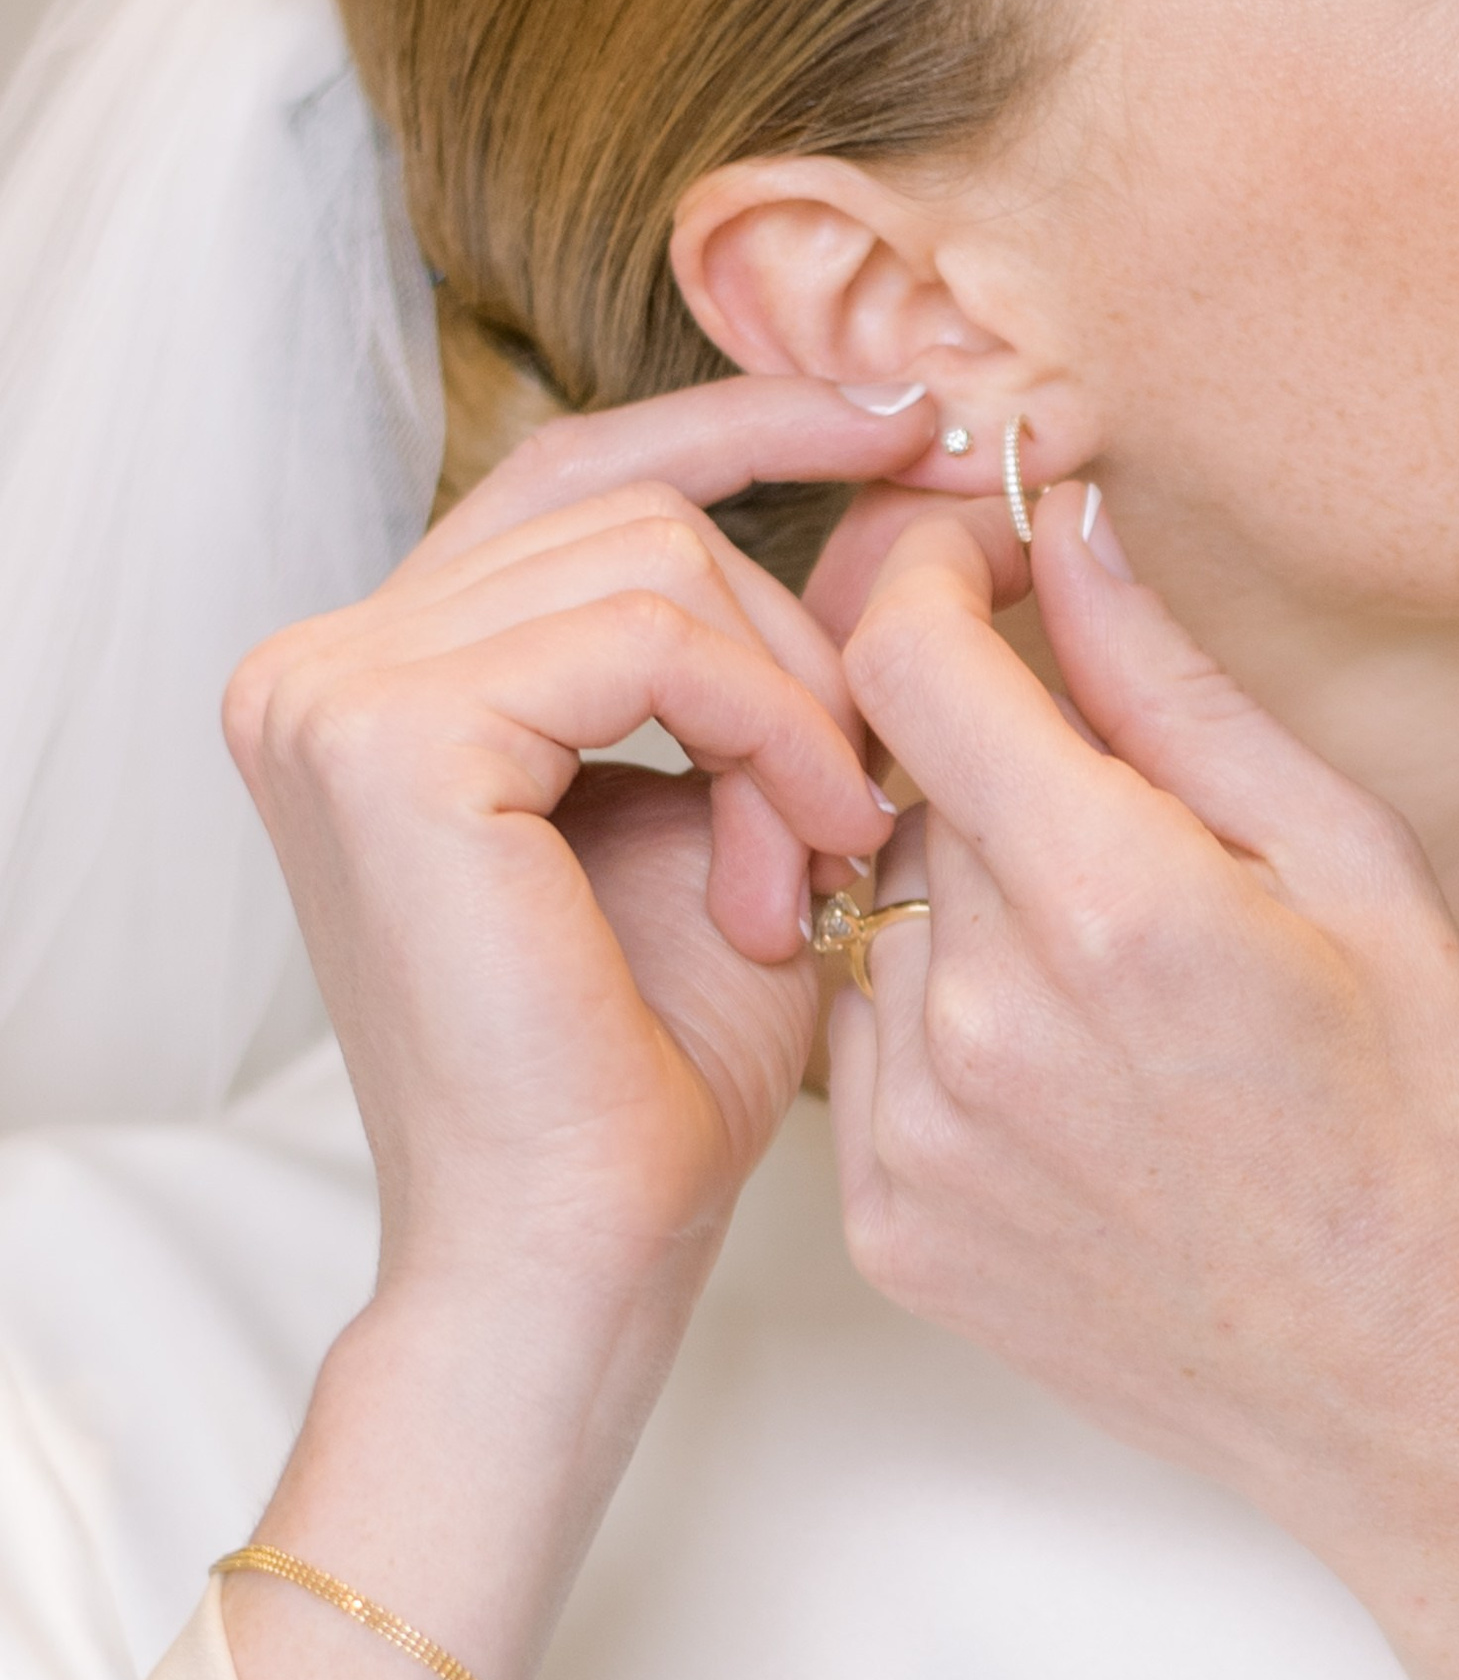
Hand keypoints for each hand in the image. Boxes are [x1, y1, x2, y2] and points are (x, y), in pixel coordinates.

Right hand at [226, 378, 939, 1300]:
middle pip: (627, 511)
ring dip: (786, 714)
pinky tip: (793, 860)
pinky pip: (649, 637)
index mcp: (377, 680)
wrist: (577, 1257)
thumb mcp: (718, 828)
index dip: (748, 428)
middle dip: (790, 647)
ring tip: (810, 871)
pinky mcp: (388, 738)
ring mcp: (333, 690)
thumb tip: (885, 502)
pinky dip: (763, 733)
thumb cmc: (653, 1091)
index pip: (575, 482)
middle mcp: (320, 663)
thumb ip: (749, 679)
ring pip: (654, 562)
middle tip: (853, 818)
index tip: (916, 422)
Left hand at [831, 499, 1458, 1556]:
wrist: (1424, 1401)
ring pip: (870, 913)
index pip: (907, 658)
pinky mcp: (892, 1229)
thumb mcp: (1360, 869)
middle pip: (894, 782)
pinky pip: (862, 1047)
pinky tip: (1072, 1078)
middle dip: (985, 756)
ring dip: (960, 896)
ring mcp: (918, 1142)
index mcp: (1116, 909)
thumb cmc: (1434, 1134)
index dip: (927, 575)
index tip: (976, 563)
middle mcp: (983, 1026)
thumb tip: (1067, 532)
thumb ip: (1182, 694)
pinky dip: (939, 1022)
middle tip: (1121, 822)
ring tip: (1112, 981)